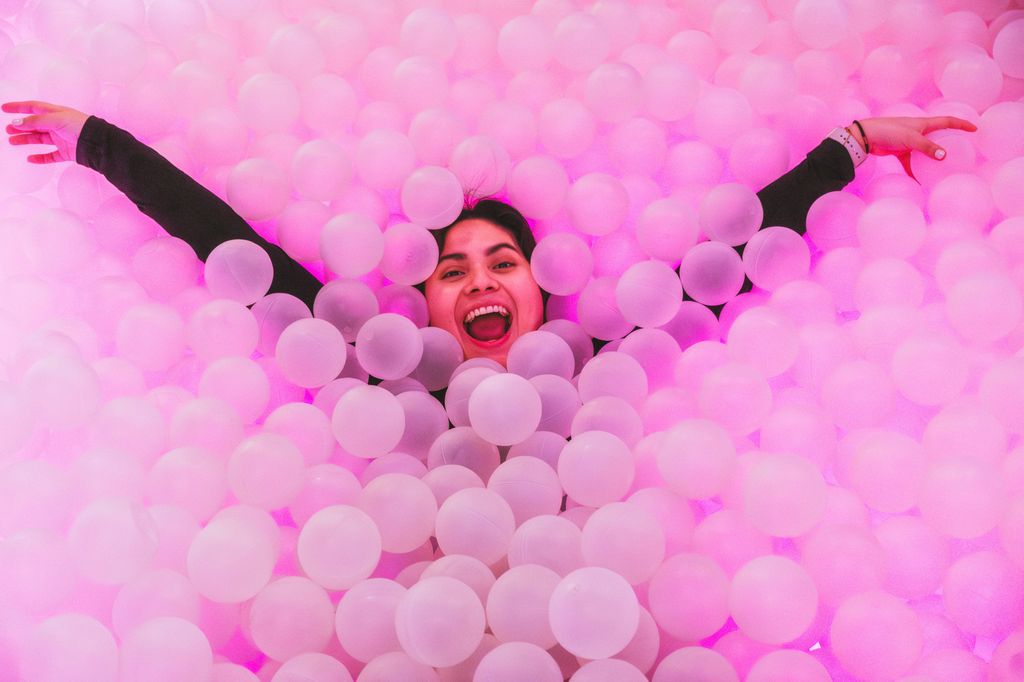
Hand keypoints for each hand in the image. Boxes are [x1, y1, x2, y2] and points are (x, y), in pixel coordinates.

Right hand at [4, 100, 89, 163]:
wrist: (97, 143)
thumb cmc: (80, 126)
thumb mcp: (56, 119)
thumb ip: (35, 121)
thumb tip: (17, 122)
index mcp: (55, 113)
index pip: (33, 107)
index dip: (18, 107)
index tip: (4, 109)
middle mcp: (57, 125)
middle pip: (34, 125)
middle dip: (20, 126)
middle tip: (8, 130)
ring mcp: (61, 139)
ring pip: (40, 139)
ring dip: (26, 140)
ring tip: (13, 141)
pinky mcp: (66, 152)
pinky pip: (50, 156)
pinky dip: (40, 158)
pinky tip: (30, 159)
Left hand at [850, 116, 977, 180]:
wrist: (866, 137)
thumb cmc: (889, 132)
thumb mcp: (911, 139)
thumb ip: (928, 147)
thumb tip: (944, 156)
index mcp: (924, 123)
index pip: (948, 121)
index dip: (961, 124)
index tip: (974, 129)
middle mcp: (918, 131)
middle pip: (938, 136)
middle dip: (949, 142)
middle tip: (960, 151)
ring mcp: (909, 142)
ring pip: (925, 152)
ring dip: (932, 160)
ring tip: (942, 170)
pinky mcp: (900, 151)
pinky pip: (911, 163)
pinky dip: (915, 171)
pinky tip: (919, 182)